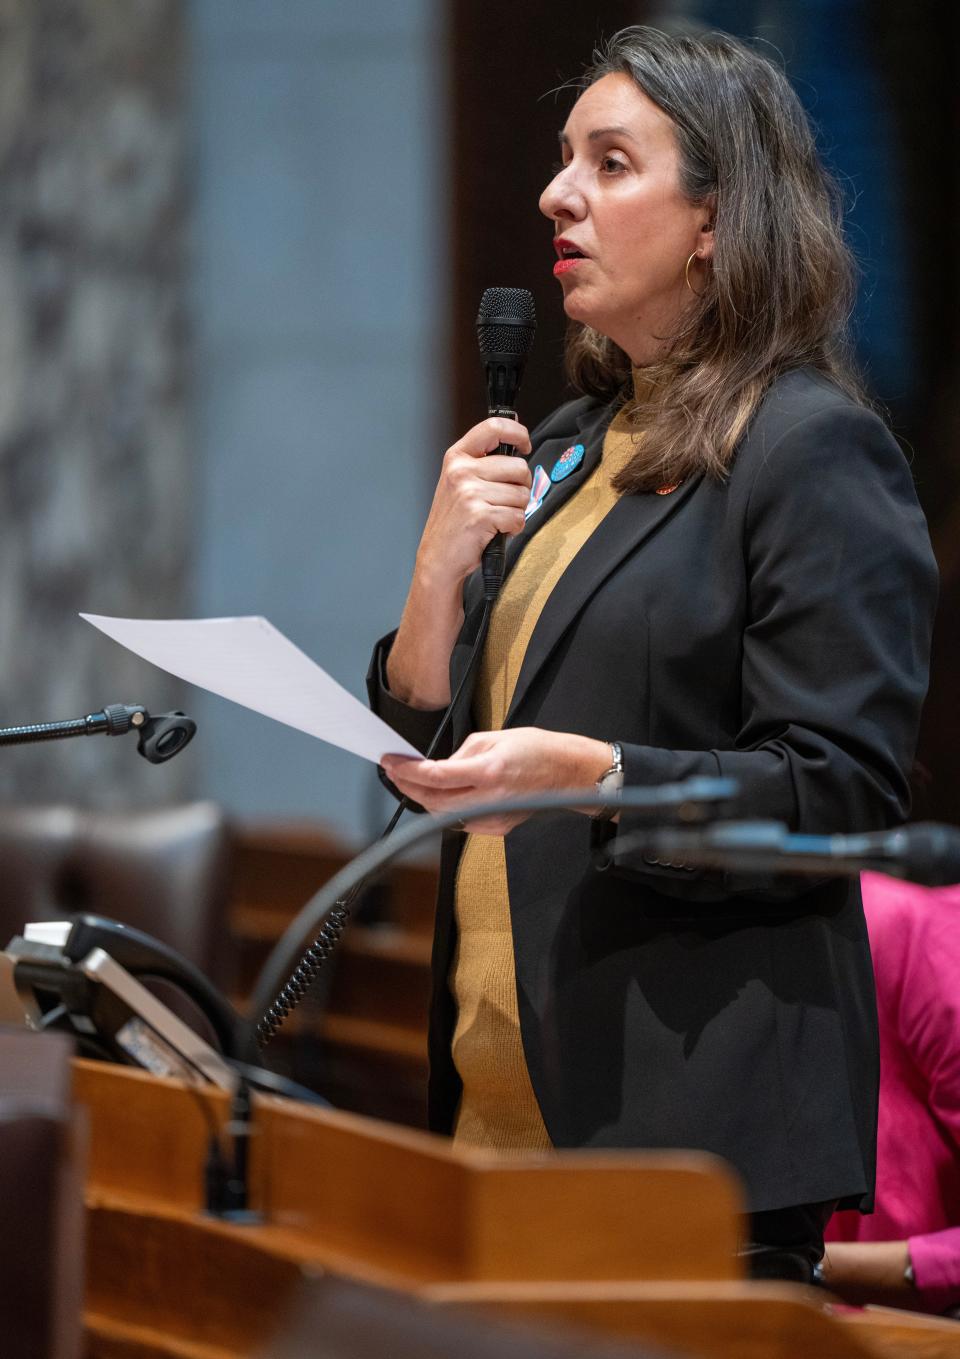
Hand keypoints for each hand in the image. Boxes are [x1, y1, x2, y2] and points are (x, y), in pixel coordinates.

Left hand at [380, 728, 611, 835]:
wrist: (569, 773)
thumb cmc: (537, 750)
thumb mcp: (494, 738)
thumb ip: (461, 755)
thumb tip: (438, 768)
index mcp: (489, 772)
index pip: (435, 777)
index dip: (407, 771)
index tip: (391, 762)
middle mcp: (490, 799)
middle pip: (434, 801)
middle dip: (408, 788)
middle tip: (395, 771)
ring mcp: (493, 818)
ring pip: (444, 815)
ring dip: (424, 799)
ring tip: (413, 781)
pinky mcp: (497, 828)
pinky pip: (461, 821)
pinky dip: (445, 807)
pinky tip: (441, 794)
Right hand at [415, 417, 532, 587]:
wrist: (438, 558)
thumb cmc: (455, 522)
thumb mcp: (460, 482)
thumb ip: (485, 462)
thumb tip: (518, 444)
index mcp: (457, 457)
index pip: (494, 427)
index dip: (518, 433)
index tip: (525, 445)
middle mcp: (461, 471)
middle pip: (520, 468)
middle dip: (521, 488)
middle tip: (503, 502)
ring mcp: (469, 493)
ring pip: (522, 495)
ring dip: (516, 511)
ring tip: (495, 518)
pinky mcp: (480, 515)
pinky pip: (518, 517)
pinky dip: (513, 528)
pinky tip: (495, 530)